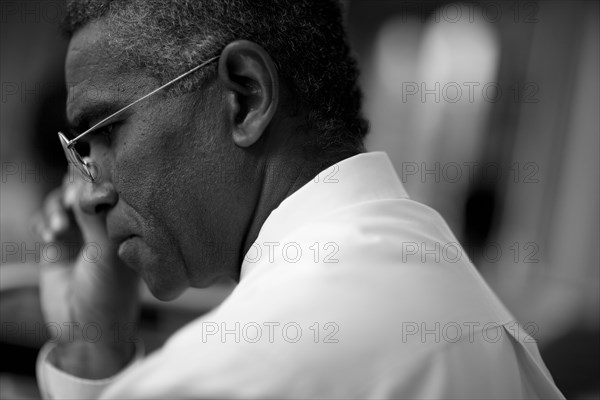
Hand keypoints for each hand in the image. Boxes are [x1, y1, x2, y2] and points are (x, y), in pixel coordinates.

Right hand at [32, 170, 139, 378]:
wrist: (85, 332)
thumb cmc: (109, 297)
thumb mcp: (106, 254)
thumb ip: (96, 218)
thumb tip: (89, 183)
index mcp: (127, 224)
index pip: (114, 186)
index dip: (99, 176)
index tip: (88, 176)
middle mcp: (105, 224)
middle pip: (85, 187)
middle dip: (73, 189)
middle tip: (71, 200)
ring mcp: (81, 233)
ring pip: (63, 201)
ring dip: (56, 207)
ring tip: (59, 227)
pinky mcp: (58, 244)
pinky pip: (46, 219)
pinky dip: (44, 220)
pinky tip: (50, 235)